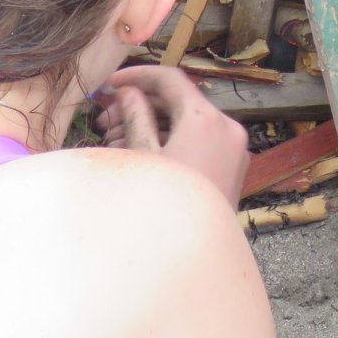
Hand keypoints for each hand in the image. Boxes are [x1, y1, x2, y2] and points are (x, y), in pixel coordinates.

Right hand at [93, 65, 249, 206]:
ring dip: (150, 125)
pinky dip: (170, 141)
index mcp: (207, 120)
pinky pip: (198, 141)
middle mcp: (227, 129)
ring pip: (186, 123)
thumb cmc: (166, 207)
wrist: (197, 260)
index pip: (170, 79)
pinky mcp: (231, 168)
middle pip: (178, 102)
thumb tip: (127, 95)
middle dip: (138, 106)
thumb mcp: (142, 157)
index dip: (135, 76)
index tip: (108, 85)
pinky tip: (138, 156)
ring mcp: (233, 149)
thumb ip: (135, 118)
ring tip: (114, 142)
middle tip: (104, 120)